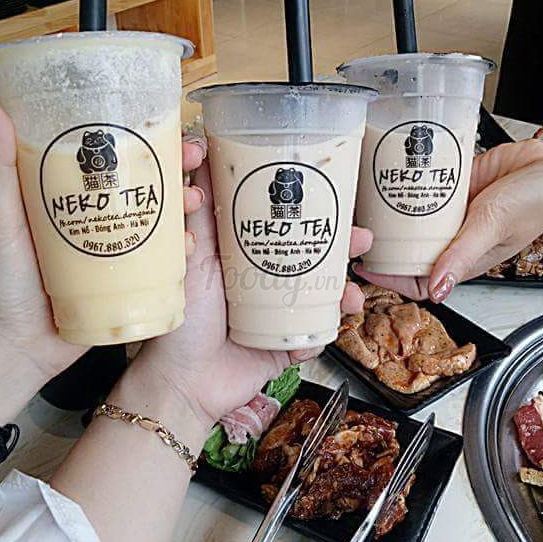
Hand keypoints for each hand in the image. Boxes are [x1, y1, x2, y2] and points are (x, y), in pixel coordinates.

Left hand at [0, 93, 204, 421]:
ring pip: (160, 211)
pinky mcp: (129, 275)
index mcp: (66, 186)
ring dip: (186, 201)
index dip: (142, 127)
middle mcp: (96, 210)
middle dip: (176, 161)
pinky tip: (194, 243)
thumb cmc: (3, 280)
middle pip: (145, 174)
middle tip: (195, 156)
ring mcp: (115, 242)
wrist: (19, 346)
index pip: (110, 145)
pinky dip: (183, 245)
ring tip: (196, 201)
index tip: (167, 117)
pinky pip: (164, 255)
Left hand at [124, 158, 371, 429]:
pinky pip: (315, 334)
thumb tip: (199, 155)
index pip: (278, 219)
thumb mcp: (190, 260)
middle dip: (341, 245)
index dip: (304, 204)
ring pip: (322, 293)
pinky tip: (319, 334)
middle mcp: (263, 278)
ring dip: (344, 292)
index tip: (320, 187)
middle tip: (361, 237)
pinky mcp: (286, 343)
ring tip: (352, 294)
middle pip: (311, 252)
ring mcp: (277, 312)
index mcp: (241, 253)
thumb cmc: (181, 324)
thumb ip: (197, 215)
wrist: (184, 386)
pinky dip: (322, 334)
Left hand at [356, 135, 542, 302]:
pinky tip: (393, 178)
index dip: (389, 278)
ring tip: (367, 205)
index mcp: (464, 260)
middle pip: (409, 249)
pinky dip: (411, 185)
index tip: (363, 268)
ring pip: (413, 219)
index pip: (417, 280)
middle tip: (358, 234)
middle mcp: (455, 238)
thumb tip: (437, 289)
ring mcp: (452, 212)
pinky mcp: (454, 185)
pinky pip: (425, 188)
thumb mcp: (493, 228)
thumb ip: (462, 256)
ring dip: (393, 214)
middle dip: (384, 246)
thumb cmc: (539, 201)